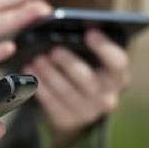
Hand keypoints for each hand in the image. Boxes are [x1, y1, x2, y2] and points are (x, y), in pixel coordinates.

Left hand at [23, 29, 130, 147]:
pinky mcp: (68, 120)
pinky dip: (39, 86)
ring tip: (36, 59)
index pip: (118, 62)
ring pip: (66, 91)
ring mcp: (88, 112)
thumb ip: (86, 46)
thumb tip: (69, 27)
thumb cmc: (85, 71)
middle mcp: (108, 97)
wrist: (78, 108)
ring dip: (49, 73)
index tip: (89, 32)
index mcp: (118, 77)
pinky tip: (30, 73)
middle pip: (87, 79)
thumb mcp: (92, 61)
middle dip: (69, 62)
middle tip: (53, 49)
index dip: (104, 47)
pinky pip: (51, 103)